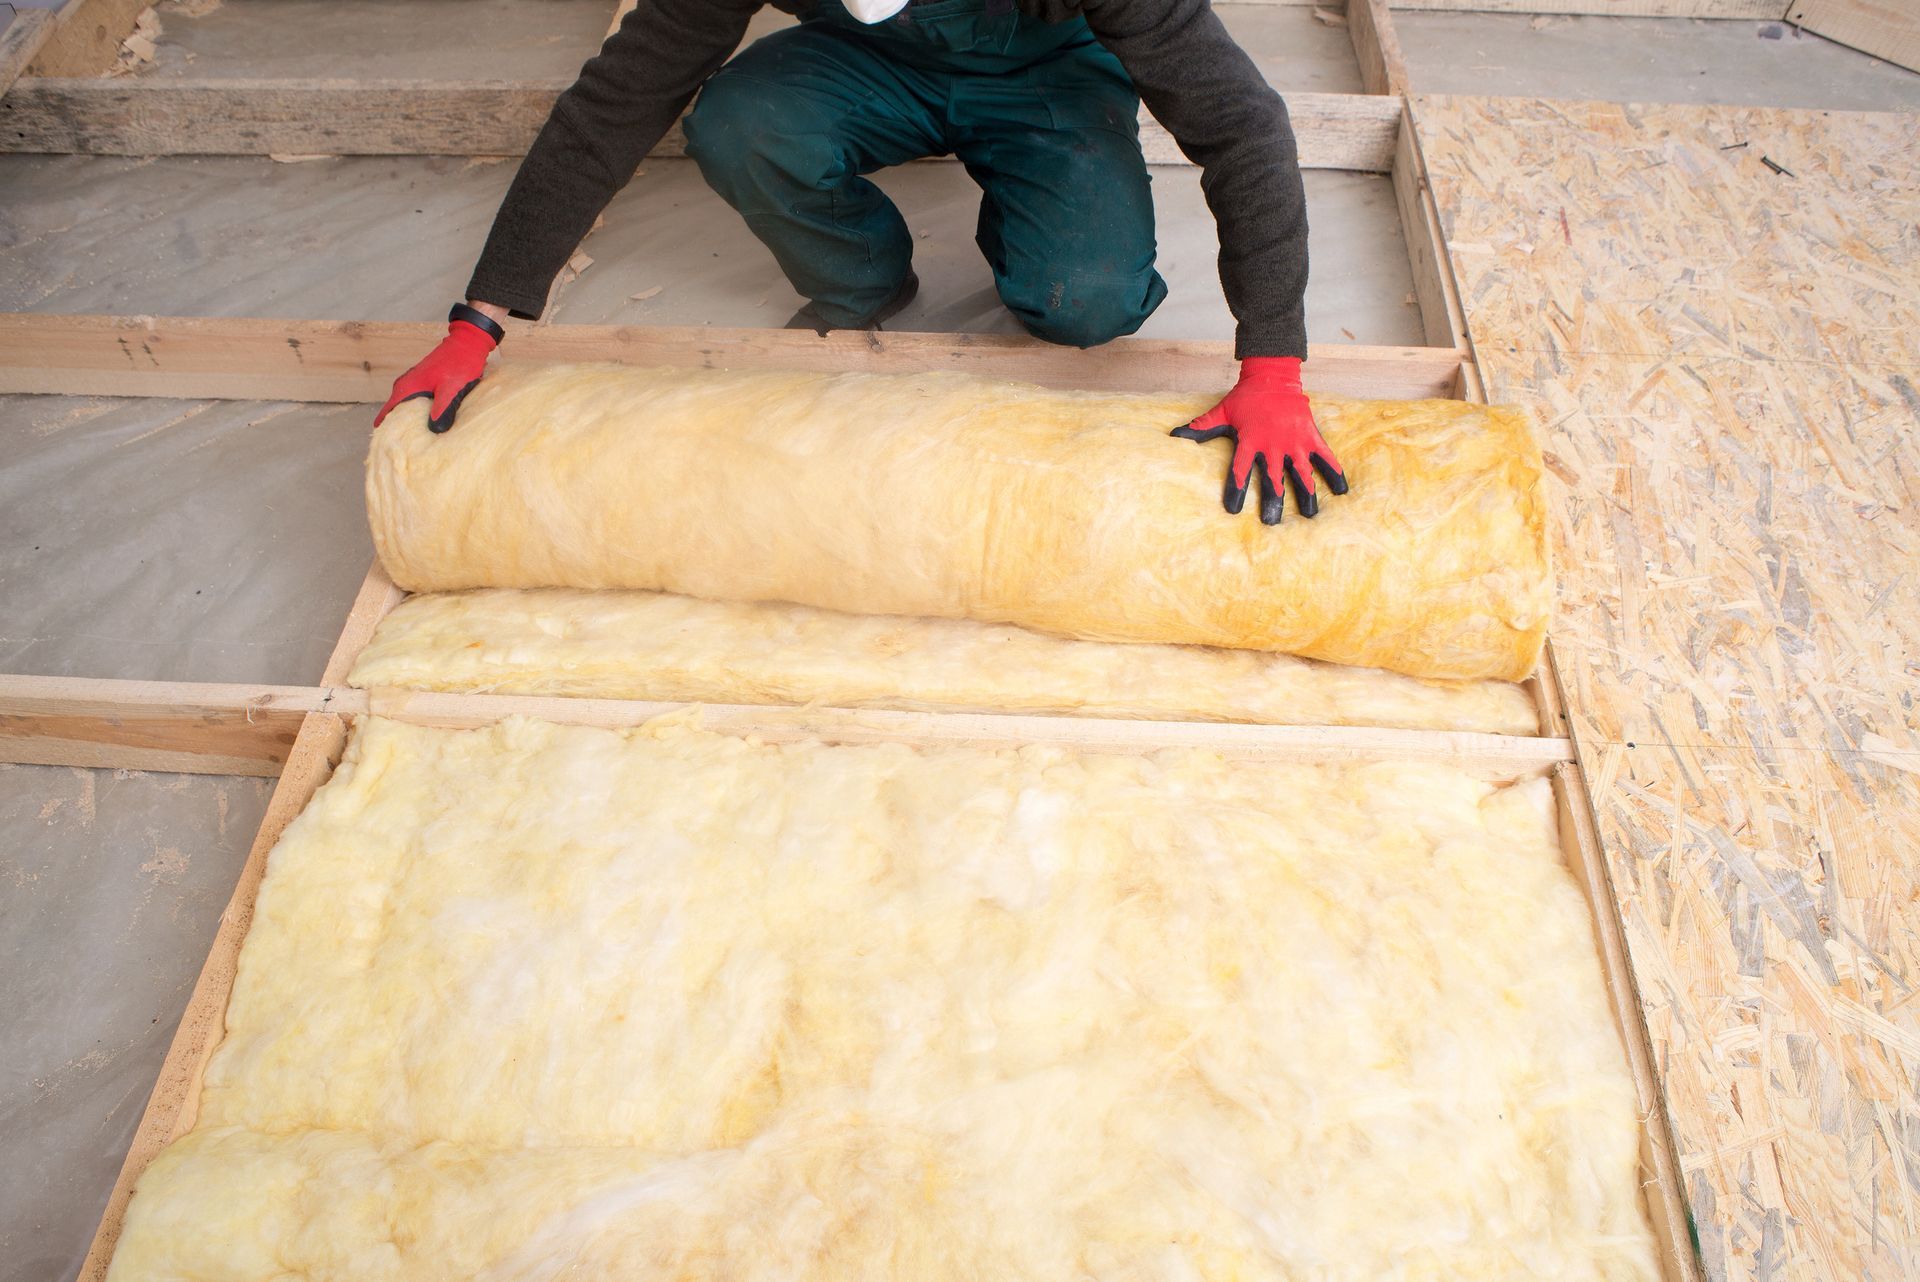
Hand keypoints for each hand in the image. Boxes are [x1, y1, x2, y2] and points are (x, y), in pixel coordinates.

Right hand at [373, 303, 505, 432]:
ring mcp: (413, 382)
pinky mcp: (422, 382)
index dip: (385, 429)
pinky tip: (426, 424)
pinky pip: (413, 401)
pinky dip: (416, 412)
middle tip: (403, 448)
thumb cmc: (459, 364)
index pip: (388, 412)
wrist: (467, 343)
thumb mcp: (451, 390)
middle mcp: (405, 385)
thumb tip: (434, 430)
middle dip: (397, 428)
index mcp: (407, 388)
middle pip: (394, 412)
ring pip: (404, 407)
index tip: (386, 444)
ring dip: (408, 420)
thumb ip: (442, 410)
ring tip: (413, 441)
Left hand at [1171, 357, 1348, 524]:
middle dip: (1272, 502)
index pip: (1238, 471)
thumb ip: (1200, 427)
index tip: (1232, 511)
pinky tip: (1341, 491)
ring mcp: (1294, 441)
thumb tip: (1175, 435)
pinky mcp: (1311, 436)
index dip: (1235, 490)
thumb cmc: (1245, 397)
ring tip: (1310, 515)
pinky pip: (1325, 457)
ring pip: (1300, 474)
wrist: (1273, 375)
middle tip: (1271, 522)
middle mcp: (1272, 445)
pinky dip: (1334, 473)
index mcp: (1249, 441)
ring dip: (1306, 495)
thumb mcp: (1221, 412)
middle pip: (1272, 479)